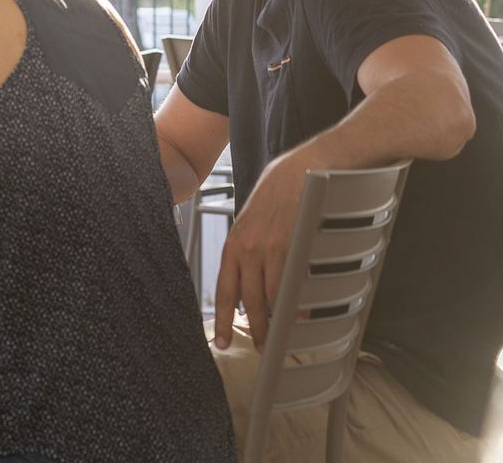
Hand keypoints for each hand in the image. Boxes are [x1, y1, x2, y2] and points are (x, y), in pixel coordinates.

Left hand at [212, 151, 308, 349]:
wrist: (300, 170)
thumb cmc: (277, 194)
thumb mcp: (252, 222)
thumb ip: (249, 249)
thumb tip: (250, 279)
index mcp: (233, 243)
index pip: (223, 288)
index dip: (221, 318)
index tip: (219, 340)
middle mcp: (245, 248)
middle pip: (245, 300)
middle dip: (252, 328)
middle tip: (259, 348)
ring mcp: (267, 248)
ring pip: (268, 297)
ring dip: (274, 322)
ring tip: (279, 340)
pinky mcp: (290, 246)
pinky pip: (290, 284)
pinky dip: (295, 304)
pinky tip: (300, 317)